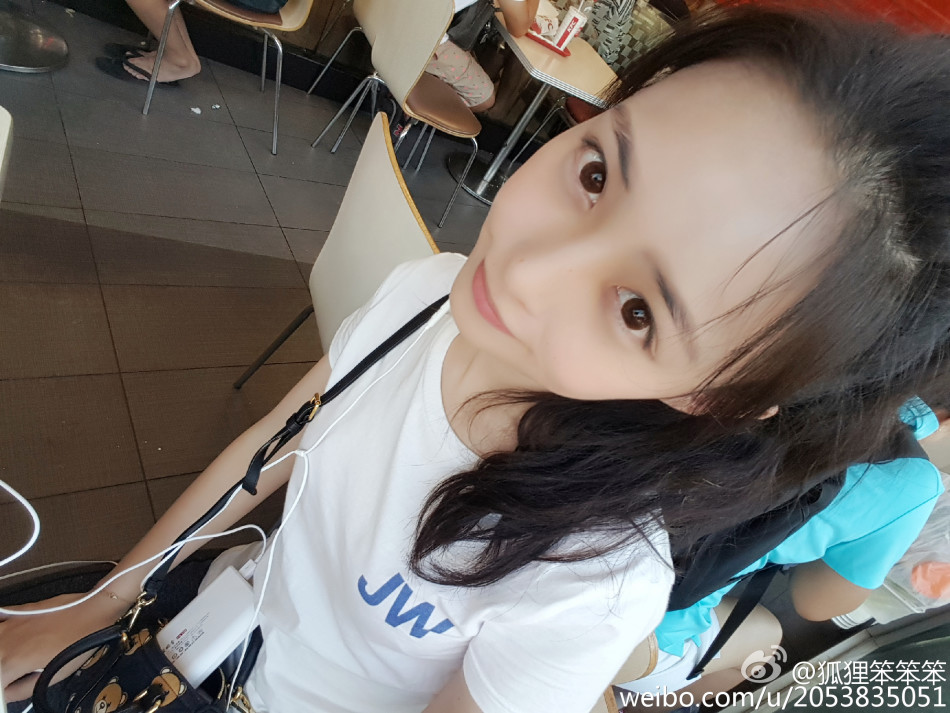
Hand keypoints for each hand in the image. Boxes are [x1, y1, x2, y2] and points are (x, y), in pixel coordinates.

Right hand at [0, 593, 124, 701]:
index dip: (3, 689)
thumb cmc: (79, 643)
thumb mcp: (52, 677)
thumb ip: (21, 690)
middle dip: (4, 672)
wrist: (92, 610)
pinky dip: (1, 634)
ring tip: (18, 658)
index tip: (11, 687)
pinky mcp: (16, 612)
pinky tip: (11, 638)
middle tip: (17, 674)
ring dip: (2, 655)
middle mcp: (4, 643)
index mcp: (11, 663)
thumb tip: (7, 694)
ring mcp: (8, 625)